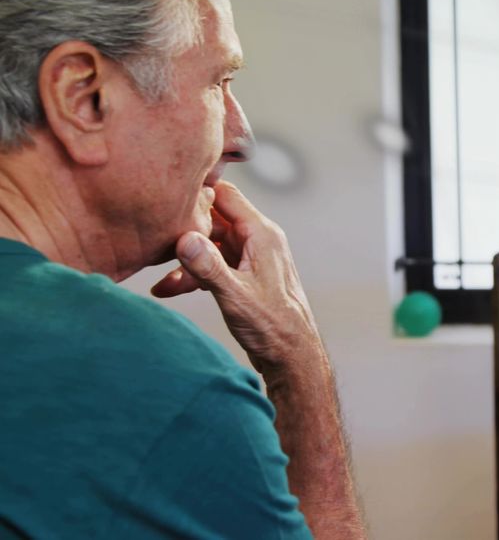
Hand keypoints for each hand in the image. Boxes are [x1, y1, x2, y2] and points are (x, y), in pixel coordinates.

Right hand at [152, 181, 320, 372]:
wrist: (292, 356)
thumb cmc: (274, 326)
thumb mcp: (236, 295)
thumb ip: (209, 266)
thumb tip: (185, 239)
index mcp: (262, 234)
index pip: (226, 194)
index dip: (197, 192)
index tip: (166, 198)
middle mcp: (258, 240)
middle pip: (214, 218)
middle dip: (184, 229)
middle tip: (155, 242)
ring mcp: (251, 257)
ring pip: (210, 244)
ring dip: (185, 260)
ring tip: (162, 281)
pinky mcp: (244, 275)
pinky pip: (213, 264)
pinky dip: (193, 274)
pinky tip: (168, 290)